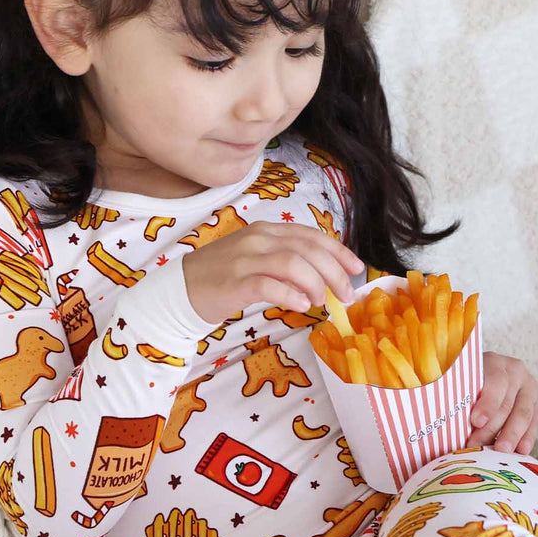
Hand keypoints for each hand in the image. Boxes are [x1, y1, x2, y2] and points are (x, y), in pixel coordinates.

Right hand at [182, 221, 362, 325]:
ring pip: (294, 263)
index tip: (357, 269)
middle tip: (347, 295)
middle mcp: (258, 239)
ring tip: (320, 301)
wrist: (180, 290)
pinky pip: (270, 285)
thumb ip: (286, 261)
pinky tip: (301, 305)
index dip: (339, 251)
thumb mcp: (257, 259)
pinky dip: (291, 295)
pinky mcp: (234, 282)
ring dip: (315, 283)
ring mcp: (245, 259)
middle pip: (308, 249)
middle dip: (335, 272)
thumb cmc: (222, 278)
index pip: (311, 235)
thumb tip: (322, 276)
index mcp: (266, 231)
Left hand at [466, 352, 537, 454]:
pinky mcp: (536, 403)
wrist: (484, 378)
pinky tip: (521, 451)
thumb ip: (457, 396)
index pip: (495, 382)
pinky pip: (535, 421)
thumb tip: (443, 419)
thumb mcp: (460, 382)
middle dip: (493, 427)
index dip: (487, 403)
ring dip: (511, 435)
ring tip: (501, 452)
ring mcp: (528, 386)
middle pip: (507, 402)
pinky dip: (527, 437)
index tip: (476, 421)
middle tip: (480, 445)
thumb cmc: (466, 384)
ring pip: (523, 413)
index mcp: (493, 361)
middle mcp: (514, 371)